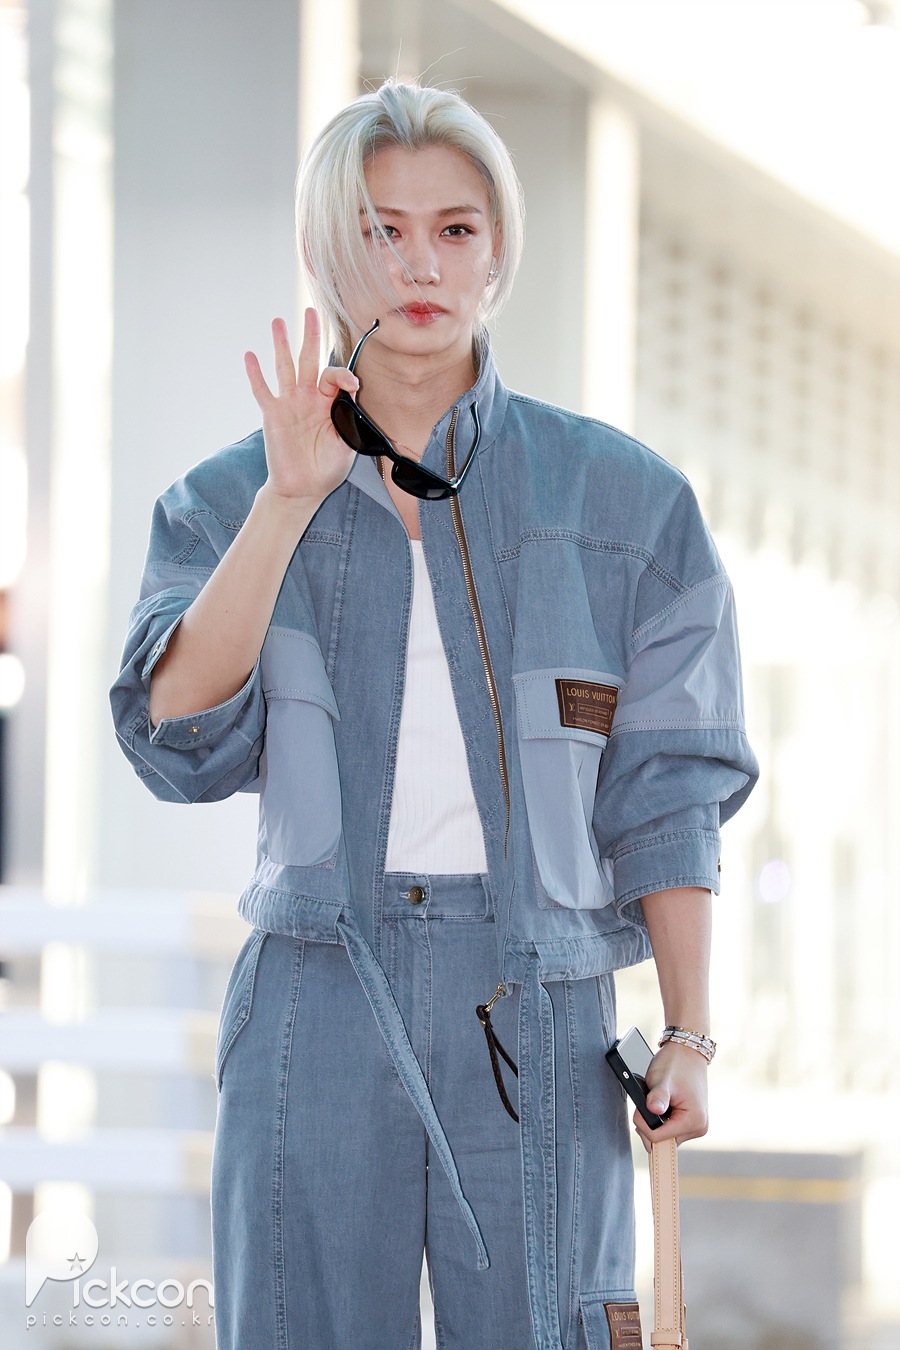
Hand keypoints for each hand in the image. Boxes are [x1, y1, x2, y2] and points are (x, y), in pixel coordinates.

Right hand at [244, 308, 359, 505]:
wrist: (303, 489)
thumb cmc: (326, 468)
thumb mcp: (347, 442)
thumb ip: (351, 416)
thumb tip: (354, 390)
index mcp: (328, 404)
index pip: (334, 377)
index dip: (342, 374)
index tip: (352, 383)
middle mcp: (308, 399)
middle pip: (309, 360)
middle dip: (311, 336)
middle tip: (311, 312)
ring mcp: (289, 404)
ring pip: (285, 368)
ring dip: (282, 344)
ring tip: (278, 322)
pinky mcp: (273, 415)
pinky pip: (263, 391)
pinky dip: (255, 374)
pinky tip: (250, 355)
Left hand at [632, 1041, 708, 1152]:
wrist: (688, 1052)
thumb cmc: (676, 1063)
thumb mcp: (662, 1079)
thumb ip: (658, 1096)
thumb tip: (653, 1110)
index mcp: (694, 1121)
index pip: (658, 1138)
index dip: (643, 1123)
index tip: (640, 1106)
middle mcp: (698, 1128)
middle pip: (661, 1141)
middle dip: (648, 1125)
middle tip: (648, 1102)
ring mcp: (696, 1126)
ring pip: (664, 1138)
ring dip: (654, 1122)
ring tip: (656, 1102)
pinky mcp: (691, 1123)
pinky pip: (669, 1130)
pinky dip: (660, 1121)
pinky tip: (661, 1106)